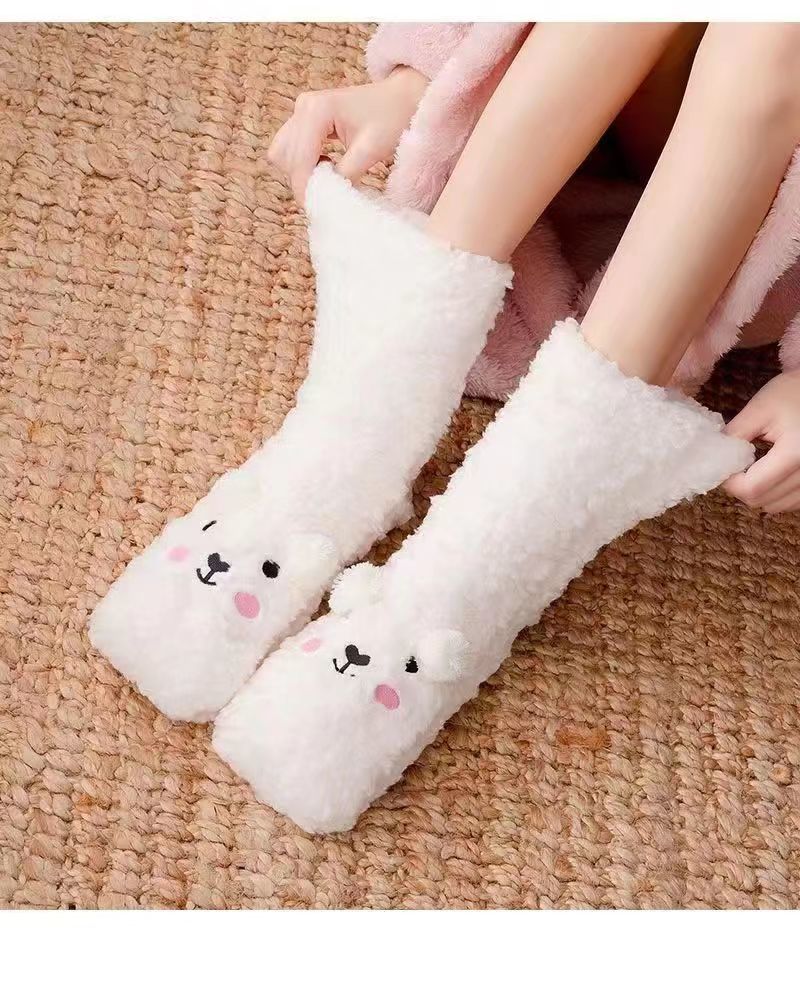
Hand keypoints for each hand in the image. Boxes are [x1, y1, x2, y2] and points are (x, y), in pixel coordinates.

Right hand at [267, 66, 427, 203]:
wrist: (401, 98)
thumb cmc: (391, 118)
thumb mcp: (370, 150)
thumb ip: (345, 175)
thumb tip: (328, 198)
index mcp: (317, 110)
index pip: (299, 158)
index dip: (304, 186)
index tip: (315, 208)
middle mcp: (304, 106)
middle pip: (284, 156)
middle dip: (301, 180)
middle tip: (325, 197)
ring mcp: (302, 110)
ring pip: (283, 152)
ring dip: (300, 172)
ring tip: (328, 180)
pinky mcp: (306, 117)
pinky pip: (292, 147)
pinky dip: (304, 164)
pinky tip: (327, 167)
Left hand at [724, 369, 799, 512]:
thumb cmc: (794, 393)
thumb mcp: (760, 408)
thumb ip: (735, 434)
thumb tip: (714, 458)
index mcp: (795, 453)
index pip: (751, 488)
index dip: (730, 482)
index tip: (725, 467)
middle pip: (763, 501)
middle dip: (742, 488)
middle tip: (737, 467)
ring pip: (778, 506)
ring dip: (760, 493)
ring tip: (757, 468)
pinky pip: (793, 503)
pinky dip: (778, 494)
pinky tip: (774, 474)